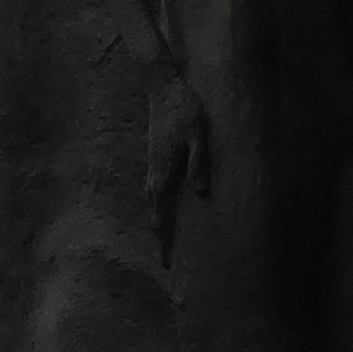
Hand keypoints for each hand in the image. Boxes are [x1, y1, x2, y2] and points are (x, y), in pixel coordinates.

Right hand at [145, 73, 212, 263]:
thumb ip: (199, 164)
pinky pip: (156, 190)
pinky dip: (160, 206)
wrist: (163, 87)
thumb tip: (201, 195)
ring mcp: (151, 166)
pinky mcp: (154, 159)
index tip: (167, 264)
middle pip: (155, 214)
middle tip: (168, 263)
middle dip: (161, 238)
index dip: (163, 241)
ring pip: (154, 203)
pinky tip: (167, 210)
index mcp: (163, 173)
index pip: (161, 216)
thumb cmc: (185, 110)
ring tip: (167, 243)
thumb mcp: (199, 136)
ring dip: (160, 222)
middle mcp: (153, 174)